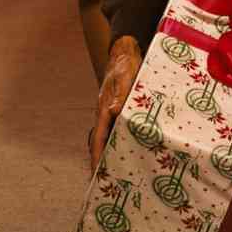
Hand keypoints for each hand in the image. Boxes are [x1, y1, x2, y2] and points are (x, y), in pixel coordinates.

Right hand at [90, 36, 141, 171]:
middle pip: (102, 142)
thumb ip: (120, 95)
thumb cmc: (125, 65)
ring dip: (114, 151)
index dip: (97, 157)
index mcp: (104, 110)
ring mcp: (113, 111)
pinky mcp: (122, 107)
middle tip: (109, 181)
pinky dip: (124, 139)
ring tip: (122, 171)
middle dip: (103, 161)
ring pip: (111, 136)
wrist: (126, 50)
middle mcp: (107, 114)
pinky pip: (121, 127)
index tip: (96, 174)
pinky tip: (134, 146)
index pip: (97, 139)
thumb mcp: (124, 79)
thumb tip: (115, 113)